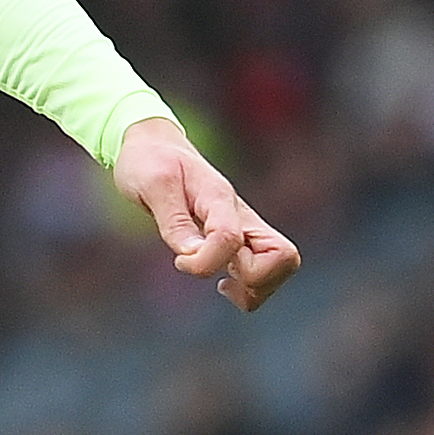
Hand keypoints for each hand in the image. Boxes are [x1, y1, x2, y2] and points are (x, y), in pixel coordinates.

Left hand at [113, 116, 301, 312]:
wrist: (157, 147)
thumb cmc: (150, 162)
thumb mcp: (152, 185)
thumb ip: (174, 221)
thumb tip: (191, 254)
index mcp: (219, 199)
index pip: (229, 239)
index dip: (205, 262)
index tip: (179, 261)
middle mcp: (242, 215)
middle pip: (283, 256)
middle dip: (253, 280)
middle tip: (219, 277)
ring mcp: (246, 227)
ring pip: (282, 266)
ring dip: (256, 288)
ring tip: (223, 284)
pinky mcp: (242, 238)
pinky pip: (266, 270)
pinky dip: (252, 287)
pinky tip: (224, 281)